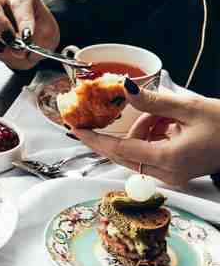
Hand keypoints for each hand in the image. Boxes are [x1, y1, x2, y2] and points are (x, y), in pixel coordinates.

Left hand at [72, 80, 219, 185]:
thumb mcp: (189, 108)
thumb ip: (154, 102)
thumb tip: (126, 90)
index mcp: (169, 159)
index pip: (120, 149)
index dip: (95, 138)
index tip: (75, 128)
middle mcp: (166, 173)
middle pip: (122, 154)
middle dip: (111, 133)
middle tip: (91, 117)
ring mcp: (169, 175)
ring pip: (135, 152)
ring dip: (140, 130)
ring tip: (165, 113)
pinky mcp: (172, 172)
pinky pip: (147, 153)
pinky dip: (150, 136)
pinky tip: (168, 123)